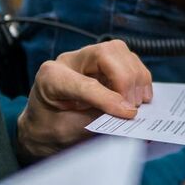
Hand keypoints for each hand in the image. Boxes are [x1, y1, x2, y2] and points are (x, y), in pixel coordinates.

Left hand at [18, 40, 153, 159]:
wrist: (45, 129)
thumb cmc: (53, 131)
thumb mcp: (70, 133)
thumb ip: (97, 122)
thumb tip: (128, 116)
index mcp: (51, 78)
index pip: (84, 83)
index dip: (108, 98)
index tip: (128, 113)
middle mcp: (69, 62)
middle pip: (106, 54)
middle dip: (125, 81)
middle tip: (132, 108)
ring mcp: (86, 59)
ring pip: (120, 51)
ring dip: (136, 77)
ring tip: (137, 103)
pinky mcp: (103, 63)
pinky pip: (128, 59)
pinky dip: (139, 76)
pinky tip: (139, 96)